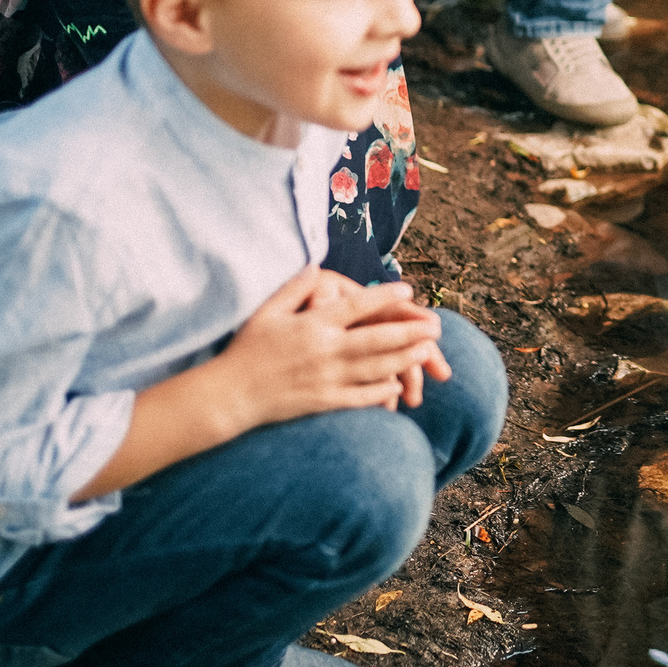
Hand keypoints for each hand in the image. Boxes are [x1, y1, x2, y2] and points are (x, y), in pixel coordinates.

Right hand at [209, 269, 444, 426]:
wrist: (231, 395)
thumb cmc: (248, 349)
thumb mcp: (267, 311)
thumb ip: (295, 287)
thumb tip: (316, 264)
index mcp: (313, 324)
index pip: (357, 306)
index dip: (385, 296)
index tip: (408, 289)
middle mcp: (326, 351)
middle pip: (378, 339)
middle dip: (411, 332)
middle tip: (436, 326)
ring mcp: (328, 379)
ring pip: (376, 368)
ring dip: (405, 359)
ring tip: (428, 351)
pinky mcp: (325, 402)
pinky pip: (361, 397)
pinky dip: (383, 391)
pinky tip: (398, 386)